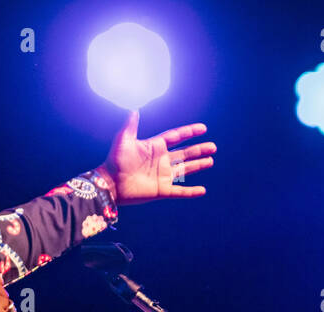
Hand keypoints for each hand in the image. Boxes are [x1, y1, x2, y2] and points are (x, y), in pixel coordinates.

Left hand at [97, 111, 215, 204]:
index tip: (203, 128)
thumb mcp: (124, 139)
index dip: (189, 132)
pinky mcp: (161, 190)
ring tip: (210, 161)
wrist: (110, 183)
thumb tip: (134, 107)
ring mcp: (162, 176)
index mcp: (155, 147)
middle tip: (213, 147)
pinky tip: (202, 190)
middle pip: (185, 153)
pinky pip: (180, 191)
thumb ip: (131, 124)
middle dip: (199, 150)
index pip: (176, 137)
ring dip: (198, 166)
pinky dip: (191, 192)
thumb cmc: (115, 160)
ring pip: (185, 170)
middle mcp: (161, 161)